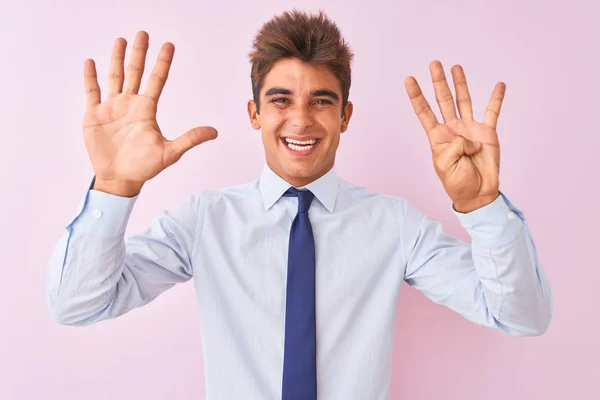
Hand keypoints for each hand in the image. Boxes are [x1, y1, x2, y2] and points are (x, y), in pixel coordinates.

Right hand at [82, 31, 217, 195]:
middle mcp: (130, 104)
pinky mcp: (94, 115)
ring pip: (115, 77)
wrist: (120, 179)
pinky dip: (91, 78)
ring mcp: (112, 108)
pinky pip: (92, 92)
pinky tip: (91, 62)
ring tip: (120, 41)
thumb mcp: (170, 152)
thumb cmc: (144, 167)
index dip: (162, 63)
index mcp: (146, 110)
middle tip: (143, 34)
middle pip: (135, 73)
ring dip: (117, 59)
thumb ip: (190, 139)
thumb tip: (215, 132)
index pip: (156, 80)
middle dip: (138, 53)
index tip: (169, 45)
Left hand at [405, 61, 504, 212]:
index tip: (409, 79)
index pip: (424, 112)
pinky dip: (496, 98)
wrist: (478, 193)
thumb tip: (467, 136)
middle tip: (434, 63)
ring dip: (460, 83)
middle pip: (443, 99)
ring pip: (464, 100)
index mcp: (438, 136)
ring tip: (455, 67)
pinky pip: (492, 112)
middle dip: (438, 82)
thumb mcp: (446, 166)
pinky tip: (500, 85)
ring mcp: (470, 128)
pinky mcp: (488, 132)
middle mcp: (453, 128)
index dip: (416, 96)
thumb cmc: (457, 182)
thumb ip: (453, 147)